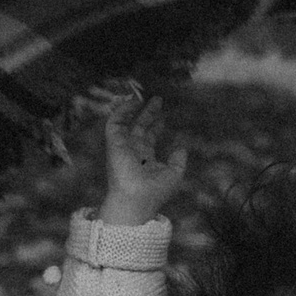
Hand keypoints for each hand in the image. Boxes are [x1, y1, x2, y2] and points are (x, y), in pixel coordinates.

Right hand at [98, 90, 186, 225]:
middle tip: (157, 99)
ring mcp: (122, 146)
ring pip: (125, 123)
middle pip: (140, 127)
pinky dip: (122, 111)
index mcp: (146, 159)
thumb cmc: (155, 191)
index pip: (150, 137)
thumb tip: (181, 147)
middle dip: (148, 113)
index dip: (157, 125)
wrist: (137, 199)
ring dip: (132, 109)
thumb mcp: (174, 175)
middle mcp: (133, 151)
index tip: (163, 115)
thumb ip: (178, 161)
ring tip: (141, 96)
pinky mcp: (114, 143)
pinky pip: (115, 122)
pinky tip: (132, 101)